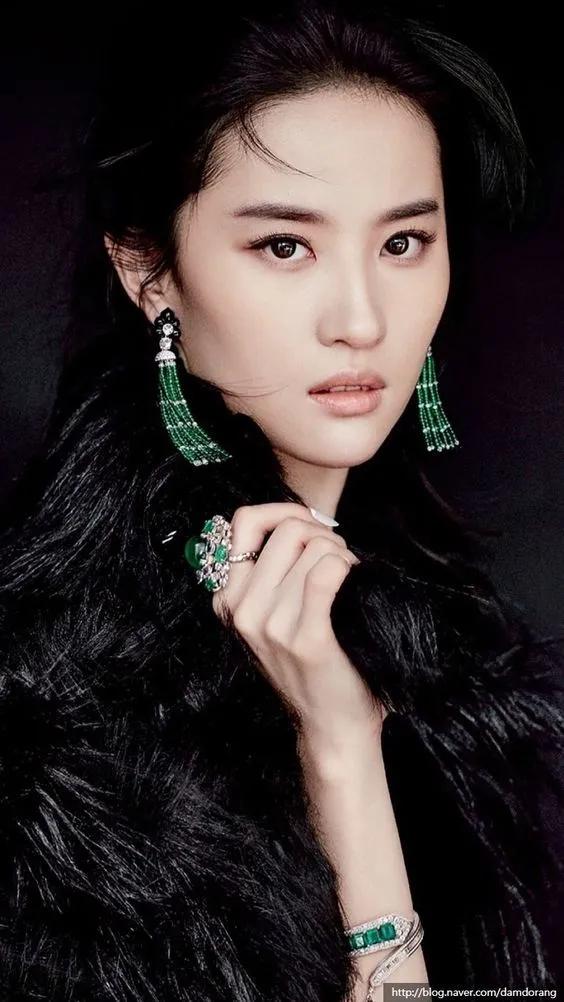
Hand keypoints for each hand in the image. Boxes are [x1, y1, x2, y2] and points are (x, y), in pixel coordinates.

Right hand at [211, 503, 386, 742]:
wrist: (332, 727)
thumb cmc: (312, 667)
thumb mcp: (272, 618)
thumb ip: (270, 572)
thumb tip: (297, 520)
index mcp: (227, 600)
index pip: (243, 521)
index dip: (283, 512)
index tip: (309, 530)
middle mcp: (241, 610)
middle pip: (287, 528)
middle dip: (322, 534)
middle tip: (338, 561)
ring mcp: (270, 625)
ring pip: (313, 546)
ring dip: (341, 554)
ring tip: (347, 579)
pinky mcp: (305, 638)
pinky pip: (328, 571)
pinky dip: (347, 567)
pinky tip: (353, 584)